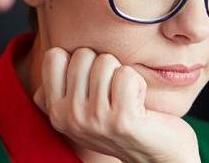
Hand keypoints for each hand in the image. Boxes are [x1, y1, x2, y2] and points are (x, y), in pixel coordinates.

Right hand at [34, 47, 200, 162]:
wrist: (155, 155)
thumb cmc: (122, 122)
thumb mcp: (83, 110)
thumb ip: (64, 88)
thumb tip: (54, 56)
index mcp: (55, 111)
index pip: (54, 56)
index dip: (81, 59)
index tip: (94, 81)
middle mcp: (69, 117)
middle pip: (83, 54)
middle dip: (105, 65)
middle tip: (114, 92)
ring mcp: (95, 119)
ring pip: (105, 62)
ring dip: (123, 74)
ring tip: (127, 98)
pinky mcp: (122, 119)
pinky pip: (126, 74)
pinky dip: (138, 82)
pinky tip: (139, 103)